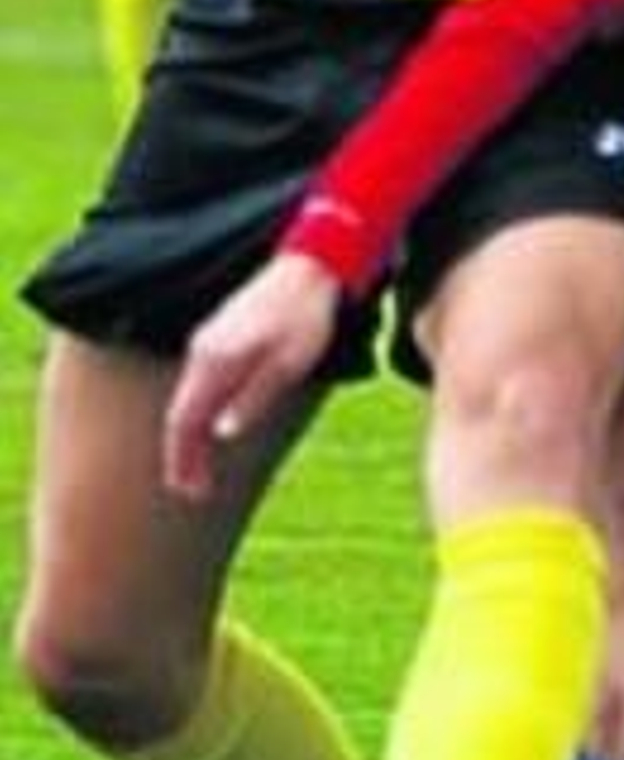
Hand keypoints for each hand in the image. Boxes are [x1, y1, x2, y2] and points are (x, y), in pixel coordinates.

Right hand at [162, 254, 341, 501]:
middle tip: (192, 490)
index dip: (184, 459)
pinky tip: (209, 428)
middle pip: (180, 414)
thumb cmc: (304, 320)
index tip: (190, 490)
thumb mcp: (287, 366)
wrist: (308, 270)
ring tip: (200, 468)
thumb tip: (221, 434)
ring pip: (186, 399)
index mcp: (216, 362)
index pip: (185, 421)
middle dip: (182, 455)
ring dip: (189, 436)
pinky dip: (197, 413)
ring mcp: (207, 342)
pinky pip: (197, 385)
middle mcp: (203, 352)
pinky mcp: (218, 337)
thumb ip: (252, 399)